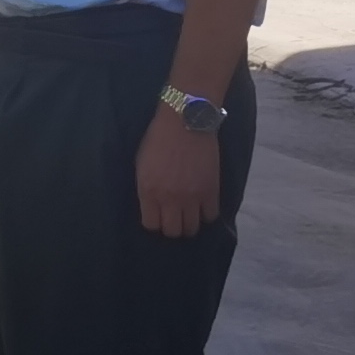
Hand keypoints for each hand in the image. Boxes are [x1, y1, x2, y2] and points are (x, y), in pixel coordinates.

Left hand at [134, 108, 222, 237]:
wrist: (185, 122)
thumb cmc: (158, 140)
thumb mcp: (142, 165)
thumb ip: (146, 188)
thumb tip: (152, 205)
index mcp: (148, 191)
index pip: (151, 225)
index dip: (154, 223)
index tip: (157, 217)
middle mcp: (170, 199)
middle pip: (173, 231)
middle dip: (172, 228)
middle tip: (173, 218)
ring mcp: (192, 197)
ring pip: (193, 228)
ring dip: (190, 223)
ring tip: (188, 214)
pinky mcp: (212, 191)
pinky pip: (211, 216)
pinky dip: (206, 214)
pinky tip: (202, 206)